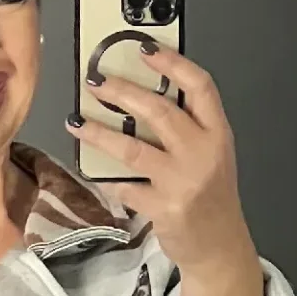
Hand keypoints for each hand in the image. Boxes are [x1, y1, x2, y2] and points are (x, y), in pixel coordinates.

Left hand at [70, 43, 264, 295]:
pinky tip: (92, 169)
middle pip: (160, 111)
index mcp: (218, 134)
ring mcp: (183, 182)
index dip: (172, 63)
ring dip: (100, 133)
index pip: (200, 86)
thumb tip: (142, 96)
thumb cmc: (211, 196)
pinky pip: (125, 186)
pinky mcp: (163, 207)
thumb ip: (188, 127)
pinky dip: (106, 178)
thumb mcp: (212, 154)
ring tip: (77, 122)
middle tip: (97, 81)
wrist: (219, 246)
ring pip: (133, 148)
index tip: (144, 49)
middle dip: (123, 92)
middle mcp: (203, 153)